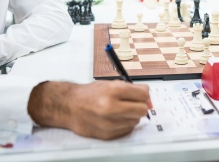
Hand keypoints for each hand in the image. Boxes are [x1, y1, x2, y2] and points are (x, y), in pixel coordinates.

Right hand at [28, 80, 150, 139]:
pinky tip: (114, 118)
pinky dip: (124, 124)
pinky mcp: (107, 134)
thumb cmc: (90, 94)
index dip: (144, 95)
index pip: (143, 94)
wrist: (69, 106)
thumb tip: (149, 100)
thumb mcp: (111, 84)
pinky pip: (127, 130)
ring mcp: (109, 123)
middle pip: (142, 110)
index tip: (141, 95)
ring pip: (136, 121)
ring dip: (131, 116)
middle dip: (140, 106)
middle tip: (132, 103)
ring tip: (118, 110)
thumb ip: (131, 90)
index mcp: (113, 91)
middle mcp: (111, 107)